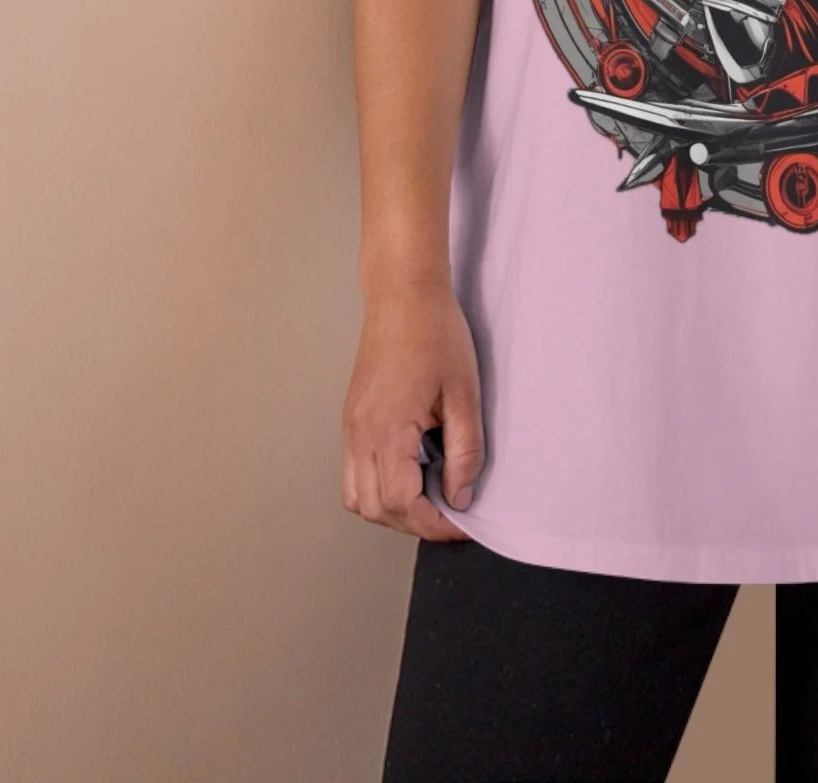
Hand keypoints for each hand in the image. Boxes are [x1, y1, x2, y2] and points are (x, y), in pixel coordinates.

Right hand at [341, 285, 485, 541]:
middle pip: (375, 509)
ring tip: (429, 495)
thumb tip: (461, 495)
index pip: (402, 502)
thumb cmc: (434, 332)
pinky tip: (410, 471)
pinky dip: (378, 487)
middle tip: (449, 513)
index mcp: (388, 427)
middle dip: (413, 522)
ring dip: (392, 509)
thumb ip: (465, 450)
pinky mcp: (352, 419)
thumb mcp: (464, 392)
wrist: (403, 294)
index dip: (434, 522)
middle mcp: (361, 433)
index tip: (461, 522)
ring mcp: (351, 427)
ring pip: (358, 498)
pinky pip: (354, 473)